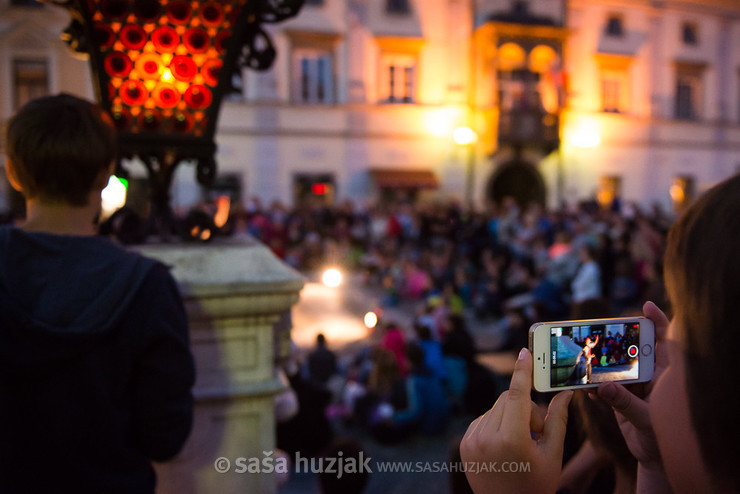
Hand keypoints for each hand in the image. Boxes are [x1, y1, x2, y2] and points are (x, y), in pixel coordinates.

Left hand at [460, 348, 572, 493]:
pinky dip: (497, 425)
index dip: (522, 371)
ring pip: (496, 409)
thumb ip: (558, 420)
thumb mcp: (553, 455)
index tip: (524, 352)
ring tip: (521, 445)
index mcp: (511, 440)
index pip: (516, 395)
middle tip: (538, 433)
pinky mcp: (464, 443)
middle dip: (526, 409)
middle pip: (508, 400)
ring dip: (512, 417)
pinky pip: (484, 419)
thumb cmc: (536, 486)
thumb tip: (567, 393)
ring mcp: (471, 440)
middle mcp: (486, 437)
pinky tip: (505, 448)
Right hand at [590, 301, 669, 468]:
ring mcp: (632, 385)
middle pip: (631, 349)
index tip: (645, 306)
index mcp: (664, 375)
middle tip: (598, 332)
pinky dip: (591, 385)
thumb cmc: (661, 438)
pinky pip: (602, 385)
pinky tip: (584, 388)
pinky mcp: (618, 396)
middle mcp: (648, 376)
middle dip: (615, 340)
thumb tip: (603, 387)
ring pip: (613, 366)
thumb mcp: (646, 420)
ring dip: (597, 364)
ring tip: (582, 358)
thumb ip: (625, 403)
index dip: (657, 321)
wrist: (652, 458)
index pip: (664, 342)